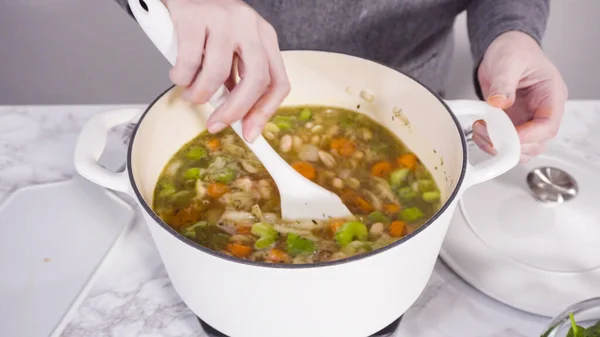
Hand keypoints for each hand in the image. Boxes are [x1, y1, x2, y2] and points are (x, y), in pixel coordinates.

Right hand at [164, 0, 289, 141]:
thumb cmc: (209, 25)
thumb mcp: (233, 49)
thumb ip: (237, 80)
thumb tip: (237, 120)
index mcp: (265, 37)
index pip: (278, 82)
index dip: (264, 112)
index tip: (249, 133)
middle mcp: (250, 26)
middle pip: (256, 80)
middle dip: (235, 110)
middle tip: (216, 124)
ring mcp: (224, 19)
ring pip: (218, 72)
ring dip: (200, 94)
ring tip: (191, 94)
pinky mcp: (195, 17)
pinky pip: (189, 61)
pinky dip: (181, 77)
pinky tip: (178, 75)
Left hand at [474, 31, 567, 161]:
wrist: (502, 47)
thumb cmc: (514, 50)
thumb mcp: (509, 61)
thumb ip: (504, 83)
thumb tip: (499, 102)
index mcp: (551, 94)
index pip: (548, 124)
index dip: (530, 135)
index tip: (510, 136)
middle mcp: (543, 109)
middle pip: (539, 141)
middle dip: (518, 145)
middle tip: (494, 140)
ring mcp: (528, 117)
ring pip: (526, 145)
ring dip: (507, 147)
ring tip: (486, 137)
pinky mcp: (514, 121)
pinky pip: (510, 140)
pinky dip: (497, 142)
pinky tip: (484, 135)